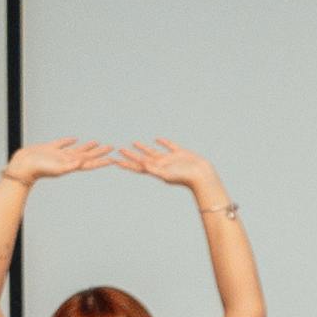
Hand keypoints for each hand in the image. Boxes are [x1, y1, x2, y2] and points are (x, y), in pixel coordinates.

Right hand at [4, 137, 110, 189]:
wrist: (22, 166)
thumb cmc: (37, 169)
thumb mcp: (55, 168)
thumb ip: (68, 166)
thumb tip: (81, 163)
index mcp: (70, 165)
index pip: (90, 163)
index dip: (102, 161)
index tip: (114, 159)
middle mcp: (67, 160)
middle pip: (87, 156)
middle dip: (100, 152)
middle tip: (112, 147)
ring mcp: (58, 155)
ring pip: (77, 149)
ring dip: (87, 147)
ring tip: (97, 142)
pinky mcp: (50, 149)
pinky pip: (63, 144)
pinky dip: (69, 141)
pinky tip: (74, 138)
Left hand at [107, 138, 223, 195]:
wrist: (202, 176)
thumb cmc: (185, 178)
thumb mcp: (167, 174)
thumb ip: (155, 169)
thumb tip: (142, 164)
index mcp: (156, 170)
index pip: (137, 166)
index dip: (126, 163)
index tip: (114, 160)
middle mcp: (161, 165)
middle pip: (142, 158)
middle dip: (130, 155)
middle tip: (119, 149)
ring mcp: (170, 159)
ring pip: (153, 152)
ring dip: (143, 148)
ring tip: (134, 142)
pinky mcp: (179, 154)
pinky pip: (168, 146)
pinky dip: (163, 142)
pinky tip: (158, 139)